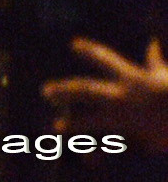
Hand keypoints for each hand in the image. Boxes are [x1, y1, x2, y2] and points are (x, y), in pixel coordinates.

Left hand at [46, 36, 167, 151]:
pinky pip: (112, 145)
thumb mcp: (167, 76)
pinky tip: (86, 158)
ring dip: (74, 124)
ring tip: (56, 127)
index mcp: (133, 78)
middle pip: (85, 90)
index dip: (89, 51)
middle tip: (46, 91)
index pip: (105, 58)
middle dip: (65, 90)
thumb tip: (152, 44)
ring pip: (92, 119)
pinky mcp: (134, 138)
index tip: (74, 45)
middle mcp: (123, 96)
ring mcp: (126, 118)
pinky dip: (100, 152)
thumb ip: (156, 61)